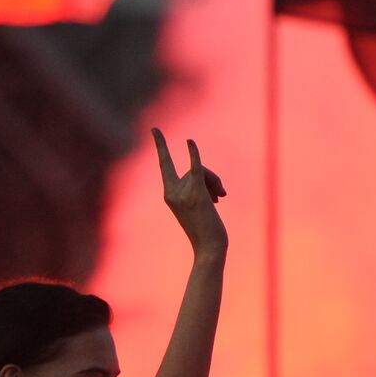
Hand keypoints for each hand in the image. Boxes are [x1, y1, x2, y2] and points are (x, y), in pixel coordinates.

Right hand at [153, 128, 226, 258]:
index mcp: (168, 195)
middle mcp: (171, 192)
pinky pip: (195, 168)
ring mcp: (182, 193)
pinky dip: (193, 154)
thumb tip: (208, 179)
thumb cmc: (206, 230)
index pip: (164, 164)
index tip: (155, 128)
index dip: (160, 145)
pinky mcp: (195, 193)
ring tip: (220, 200)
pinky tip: (189, 142)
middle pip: (194, 169)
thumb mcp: (198, 204)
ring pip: (203, 172)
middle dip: (211, 179)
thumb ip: (198, 186)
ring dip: (216, 183)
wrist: (209, 248)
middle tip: (220, 197)